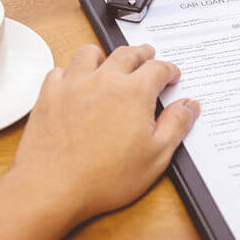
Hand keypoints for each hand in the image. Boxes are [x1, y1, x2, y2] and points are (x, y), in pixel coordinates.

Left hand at [9, 44, 199, 228]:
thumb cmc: (104, 177)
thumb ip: (176, 125)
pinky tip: (74, 82)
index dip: (169, 70)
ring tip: (109, 62)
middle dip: (141, 53)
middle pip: (126, 53)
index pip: (158, 68)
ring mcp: (73, 84)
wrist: (53, 187)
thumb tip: (190, 105)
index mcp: (134, 92)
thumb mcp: (156, 156)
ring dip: (104, 55)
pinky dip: (70, 72)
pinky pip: (60, 70)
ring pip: (90, 53)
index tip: (172, 74)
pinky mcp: (49, 95)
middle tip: (147, 55)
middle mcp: (104, 79)